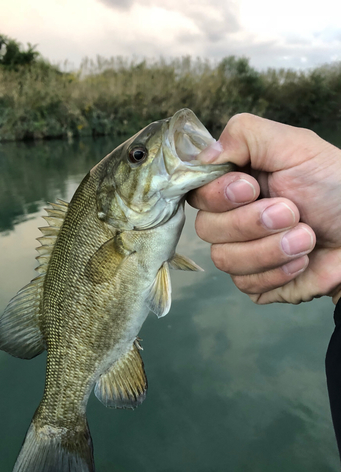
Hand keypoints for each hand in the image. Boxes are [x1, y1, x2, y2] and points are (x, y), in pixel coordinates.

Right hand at [188, 113, 340, 304]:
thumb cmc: (333, 185)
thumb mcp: (294, 146)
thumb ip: (244, 135)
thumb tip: (203, 157)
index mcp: (234, 184)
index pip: (197, 193)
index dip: (218, 195)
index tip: (252, 189)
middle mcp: (230, 218)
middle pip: (206, 229)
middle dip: (251, 223)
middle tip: (292, 212)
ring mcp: (240, 252)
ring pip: (224, 259)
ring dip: (270, 249)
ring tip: (307, 237)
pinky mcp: (255, 281)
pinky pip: (245, 283)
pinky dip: (278, 272)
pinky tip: (301, 260)